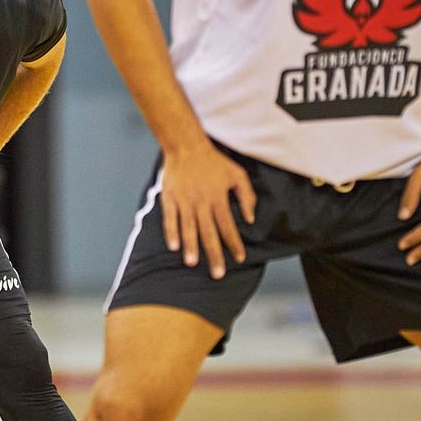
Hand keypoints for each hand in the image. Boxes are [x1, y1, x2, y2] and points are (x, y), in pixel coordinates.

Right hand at [160, 144, 255, 277]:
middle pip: (209, 232)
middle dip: (214, 254)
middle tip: (218, 274)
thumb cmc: (214, 161)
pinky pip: (170, 218)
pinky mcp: (169, 198)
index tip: (240, 258)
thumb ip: (246, 196)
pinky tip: (173, 246)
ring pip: (189, 228)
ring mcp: (184, 201)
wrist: (187, 146)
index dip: (234, 243)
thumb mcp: (237, 174)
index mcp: (218, 198)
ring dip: (191, 246)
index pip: (228, 226)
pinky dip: (171, 232)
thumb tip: (250, 218)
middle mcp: (202, 202)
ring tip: (192, 263)